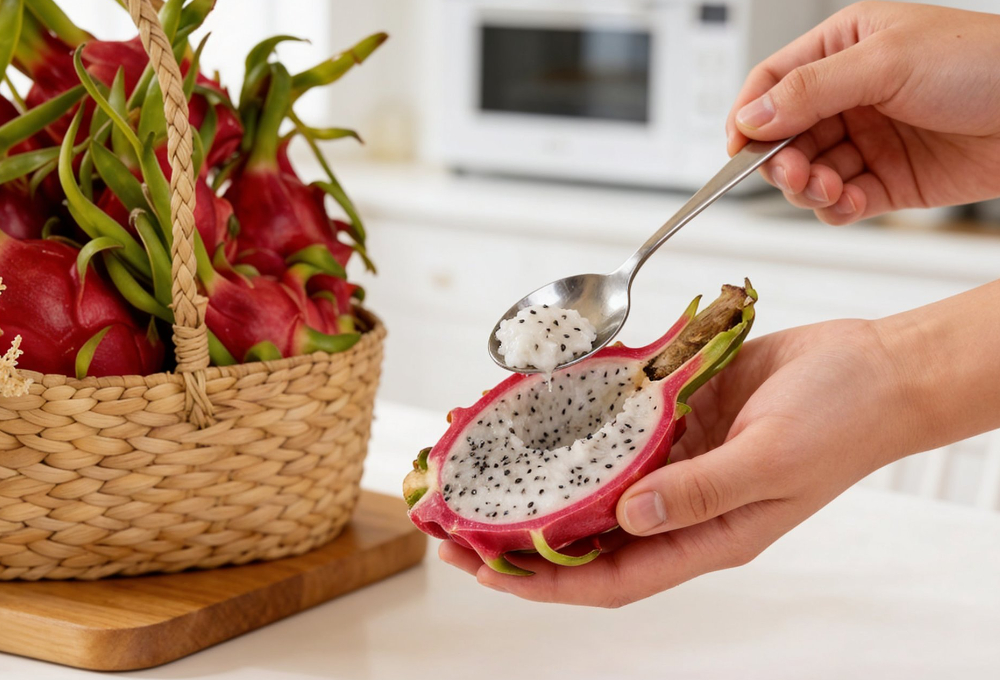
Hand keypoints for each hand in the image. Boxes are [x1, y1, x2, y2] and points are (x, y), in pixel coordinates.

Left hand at [441, 318, 921, 606]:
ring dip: (540, 475)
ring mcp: (675, 458)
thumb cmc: (841, 423)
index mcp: (705, 537)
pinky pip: (615, 425)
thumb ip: (702, 492)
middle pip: (587, 532)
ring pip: (594, 477)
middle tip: (454, 521)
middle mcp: (680, 504)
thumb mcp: (773, 463)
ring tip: (480, 464)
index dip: (544, 580)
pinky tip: (538, 409)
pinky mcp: (677, 416)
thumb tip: (631, 514)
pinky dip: (577, 421)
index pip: (609, 577)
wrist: (874, 368)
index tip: (484, 570)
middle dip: (520, 533)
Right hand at [726, 1, 999, 224]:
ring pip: (807, 172)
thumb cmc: (986, 64)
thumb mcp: (886, 61)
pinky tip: (847, 201)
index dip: (750, 116)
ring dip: (807, 187)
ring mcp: (868, 139)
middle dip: (780, 159)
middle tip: (792, 172)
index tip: (738, 147)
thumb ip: (810, 89)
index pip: (773, 83)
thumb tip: (751, 116)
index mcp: (844, 47)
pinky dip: (834, 207)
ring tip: (827, 188)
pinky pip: (839, 200)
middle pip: (784, 135)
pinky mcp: (887, 181)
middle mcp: (850, 95)